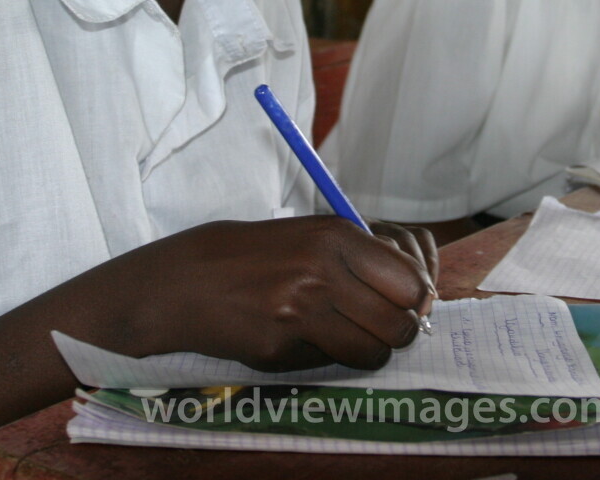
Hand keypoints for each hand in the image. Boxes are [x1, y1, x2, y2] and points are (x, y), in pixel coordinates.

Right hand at [82, 216, 435, 372]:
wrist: (186, 280)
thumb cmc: (253, 255)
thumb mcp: (309, 235)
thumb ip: (358, 258)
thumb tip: (413, 292)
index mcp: (336, 237)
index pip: (411, 282)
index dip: (414, 302)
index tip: (403, 307)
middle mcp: (324, 271)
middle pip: (399, 323)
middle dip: (395, 333)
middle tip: (378, 329)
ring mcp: (301, 310)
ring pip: (372, 352)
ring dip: (366, 351)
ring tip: (345, 338)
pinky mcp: (279, 346)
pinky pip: (330, 363)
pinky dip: (325, 358)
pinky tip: (300, 339)